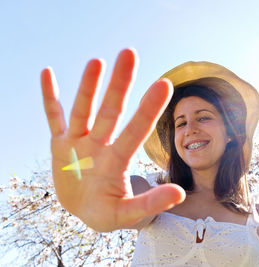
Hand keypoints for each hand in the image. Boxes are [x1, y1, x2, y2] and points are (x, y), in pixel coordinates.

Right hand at [41, 48, 184, 231]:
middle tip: (129, 53)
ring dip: (88, 87)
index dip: (148, 109)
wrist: (85, 210)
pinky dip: (49, 98)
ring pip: (84, 110)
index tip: (164, 84)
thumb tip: (180, 194)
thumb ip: (151, 203)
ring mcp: (79, 143)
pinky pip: (53, 118)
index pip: (136, 130)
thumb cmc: (108, 212)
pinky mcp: (59, 145)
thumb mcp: (128, 214)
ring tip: (97, 62)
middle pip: (111, 110)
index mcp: (118, 160)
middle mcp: (100, 145)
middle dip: (119, 84)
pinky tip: (48, 73)